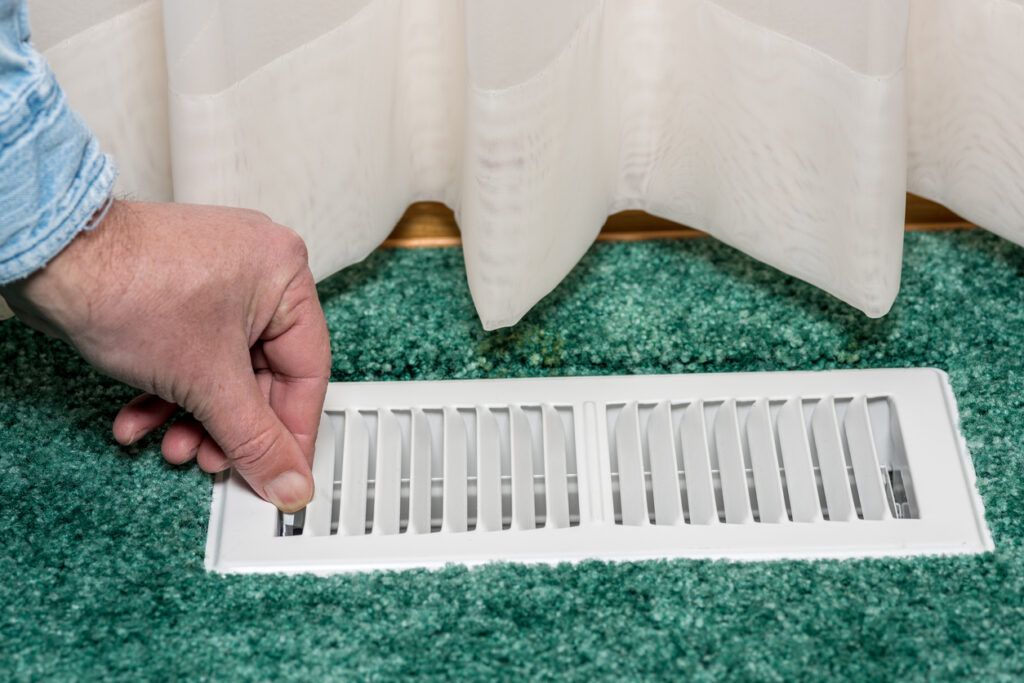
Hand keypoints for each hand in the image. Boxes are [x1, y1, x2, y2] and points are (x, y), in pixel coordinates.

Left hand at [1, 200, 330, 511]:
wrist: (50, 256)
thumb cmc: (128, 283)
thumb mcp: (208, 382)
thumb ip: (256, 441)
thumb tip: (289, 480)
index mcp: (286, 276)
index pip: (307, 371)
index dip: (292, 431)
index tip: (283, 472)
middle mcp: (259, 271)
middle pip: (261, 375)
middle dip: (228, 427)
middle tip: (213, 462)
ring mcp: (218, 279)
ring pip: (222, 370)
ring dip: (194, 417)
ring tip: (171, 445)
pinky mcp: (180, 290)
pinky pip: (192, 352)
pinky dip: (169, 390)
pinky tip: (140, 419)